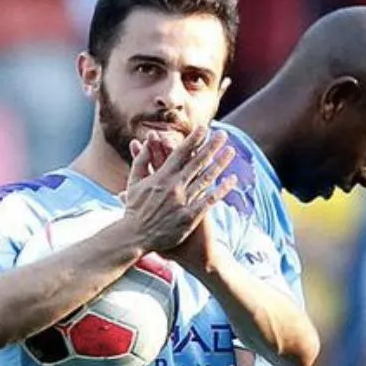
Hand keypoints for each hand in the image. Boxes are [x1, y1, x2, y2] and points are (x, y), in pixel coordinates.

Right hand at [121, 126, 236, 254]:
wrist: (134, 237)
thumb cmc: (133, 210)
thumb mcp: (133, 183)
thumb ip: (140, 161)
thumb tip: (145, 143)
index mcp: (161, 177)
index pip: (180, 153)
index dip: (193, 140)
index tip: (203, 128)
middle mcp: (174, 187)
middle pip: (197, 162)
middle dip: (211, 146)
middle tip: (223, 134)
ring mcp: (183, 202)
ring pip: (206, 178)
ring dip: (220, 163)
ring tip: (231, 151)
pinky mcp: (190, 217)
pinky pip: (210, 200)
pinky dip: (222, 189)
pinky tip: (232, 179)